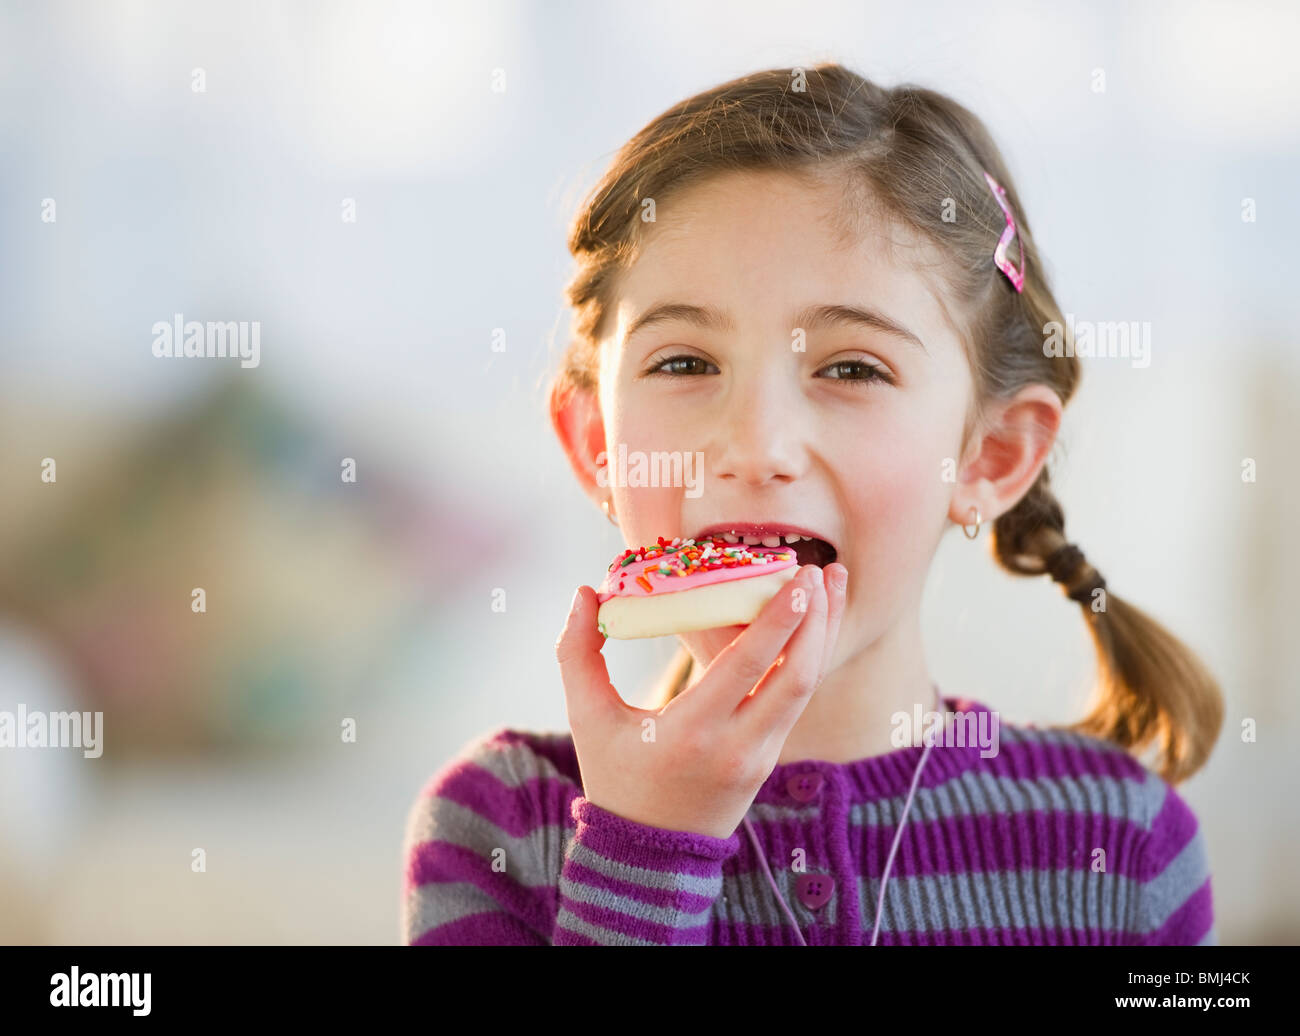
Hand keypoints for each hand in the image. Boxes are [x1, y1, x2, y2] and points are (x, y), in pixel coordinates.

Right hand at [555, 563, 846, 839]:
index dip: (779, 620)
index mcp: (692, 732)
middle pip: (796, 676)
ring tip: (834, 582)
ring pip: (807, 687)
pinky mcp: (770, 758)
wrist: (648, 856)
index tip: (798, 577)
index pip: (748, 667)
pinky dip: (810, 656)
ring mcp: (761, 756)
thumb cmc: (615, 777)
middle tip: (822, 568)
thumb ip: (577, 653)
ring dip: (823, 633)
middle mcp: (737, 746)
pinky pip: (797, 699)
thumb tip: (585, 594)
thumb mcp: (586, 718)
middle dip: (816, 619)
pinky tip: (814, 622)